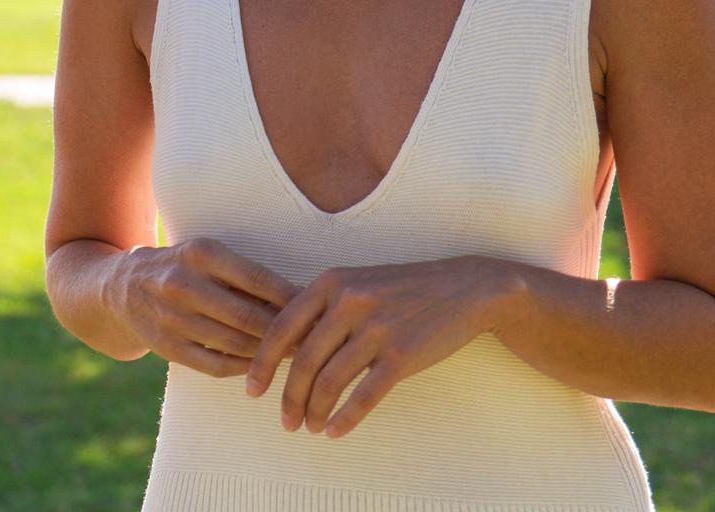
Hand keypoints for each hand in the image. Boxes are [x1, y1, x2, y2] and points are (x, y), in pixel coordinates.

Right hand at [114, 237, 296, 377]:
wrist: (121, 285)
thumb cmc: (181, 267)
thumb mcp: (207, 255)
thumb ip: (245, 276)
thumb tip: (299, 301)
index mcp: (200, 253)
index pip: (259, 279)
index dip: (292, 299)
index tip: (316, 310)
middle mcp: (183, 284)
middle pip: (250, 317)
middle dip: (286, 333)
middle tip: (313, 341)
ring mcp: (172, 318)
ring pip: (236, 345)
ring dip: (269, 354)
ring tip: (292, 356)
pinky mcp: (166, 347)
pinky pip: (216, 365)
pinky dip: (243, 367)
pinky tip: (257, 364)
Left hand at [244, 256, 515, 437]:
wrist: (462, 289)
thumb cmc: (399, 291)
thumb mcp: (353, 284)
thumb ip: (319, 311)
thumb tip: (280, 352)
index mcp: (329, 283)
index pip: (280, 329)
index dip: (262, 365)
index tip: (252, 392)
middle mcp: (349, 302)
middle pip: (303, 362)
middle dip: (289, 398)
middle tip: (285, 422)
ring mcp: (377, 328)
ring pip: (331, 381)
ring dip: (315, 412)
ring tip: (310, 428)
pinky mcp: (404, 354)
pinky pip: (366, 395)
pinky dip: (346, 418)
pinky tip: (336, 431)